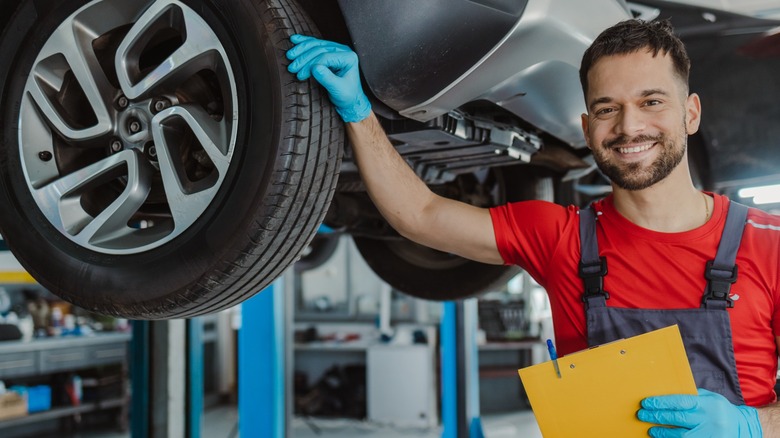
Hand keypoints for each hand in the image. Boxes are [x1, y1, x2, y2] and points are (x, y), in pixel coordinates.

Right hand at [286, 34, 370, 122]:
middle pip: (320, 49)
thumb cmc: (347, 96)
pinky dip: (304, 43)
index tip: (300, 75)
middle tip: (292, 67)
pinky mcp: (329, 52)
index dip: (311, 64)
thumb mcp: (338, 90)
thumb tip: (315, 68)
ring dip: (301, 49)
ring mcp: (336, 49)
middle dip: (304, 58)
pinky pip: (315, 45)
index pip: (326, 57)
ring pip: (316, 45)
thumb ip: (327, 78)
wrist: (350, 100)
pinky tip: (294, 40)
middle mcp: (343, 50)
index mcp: (349, 57)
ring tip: (289, 56)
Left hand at [637, 388, 761, 436]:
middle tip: (642, 415)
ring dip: (663, 432)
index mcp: (708, 404)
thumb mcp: (710, 398)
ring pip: (681, 435)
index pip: (681, 402)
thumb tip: (667, 391)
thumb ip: (692, 395)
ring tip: (651, 429)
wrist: (743, 427)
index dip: (662, 403)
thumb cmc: (720, 410)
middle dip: (658, 417)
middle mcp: (709, 420)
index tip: (647, 403)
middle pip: (678, 419)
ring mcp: (710, 435)